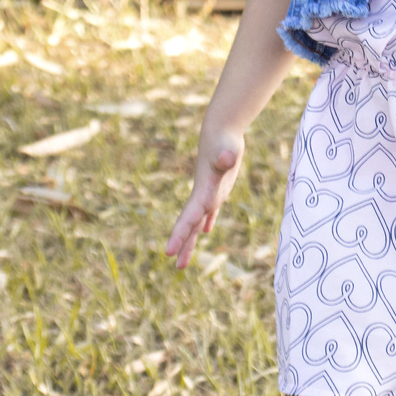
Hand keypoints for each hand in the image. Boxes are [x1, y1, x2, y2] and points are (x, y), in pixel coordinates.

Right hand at [166, 123, 245, 267]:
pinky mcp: (218, 188)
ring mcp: (209, 192)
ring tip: (184, 261)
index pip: (188, 219)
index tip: (169, 253)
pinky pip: (210, 209)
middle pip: (190, 225)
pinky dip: (207, 221)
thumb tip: (226, 159)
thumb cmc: (224, 140)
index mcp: (203, 193)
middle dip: (183, 245)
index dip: (179, 236)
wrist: (221, 129)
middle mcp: (203, 196)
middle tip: (177, 266)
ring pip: (198, 221)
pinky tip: (205, 231)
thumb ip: (225, 157)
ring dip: (191, 239)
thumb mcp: (226, 149)